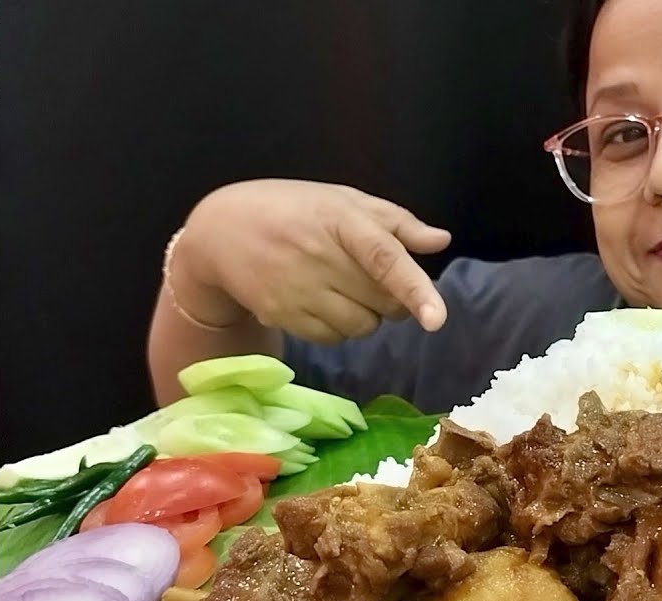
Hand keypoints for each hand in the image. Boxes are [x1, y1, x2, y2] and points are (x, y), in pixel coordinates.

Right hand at [171, 179, 450, 342]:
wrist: (220, 230)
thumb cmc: (295, 210)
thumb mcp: (345, 201)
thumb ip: (396, 221)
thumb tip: (441, 240)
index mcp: (341, 220)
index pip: (384, 257)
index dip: (414, 288)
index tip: (436, 319)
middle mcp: (319, 255)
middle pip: (384, 301)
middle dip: (393, 298)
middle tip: (371, 277)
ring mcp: (298, 289)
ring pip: (363, 326)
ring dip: (367, 315)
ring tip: (342, 287)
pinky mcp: (282, 315)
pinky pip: (334, 338)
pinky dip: (339, 328)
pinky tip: (321, 302)